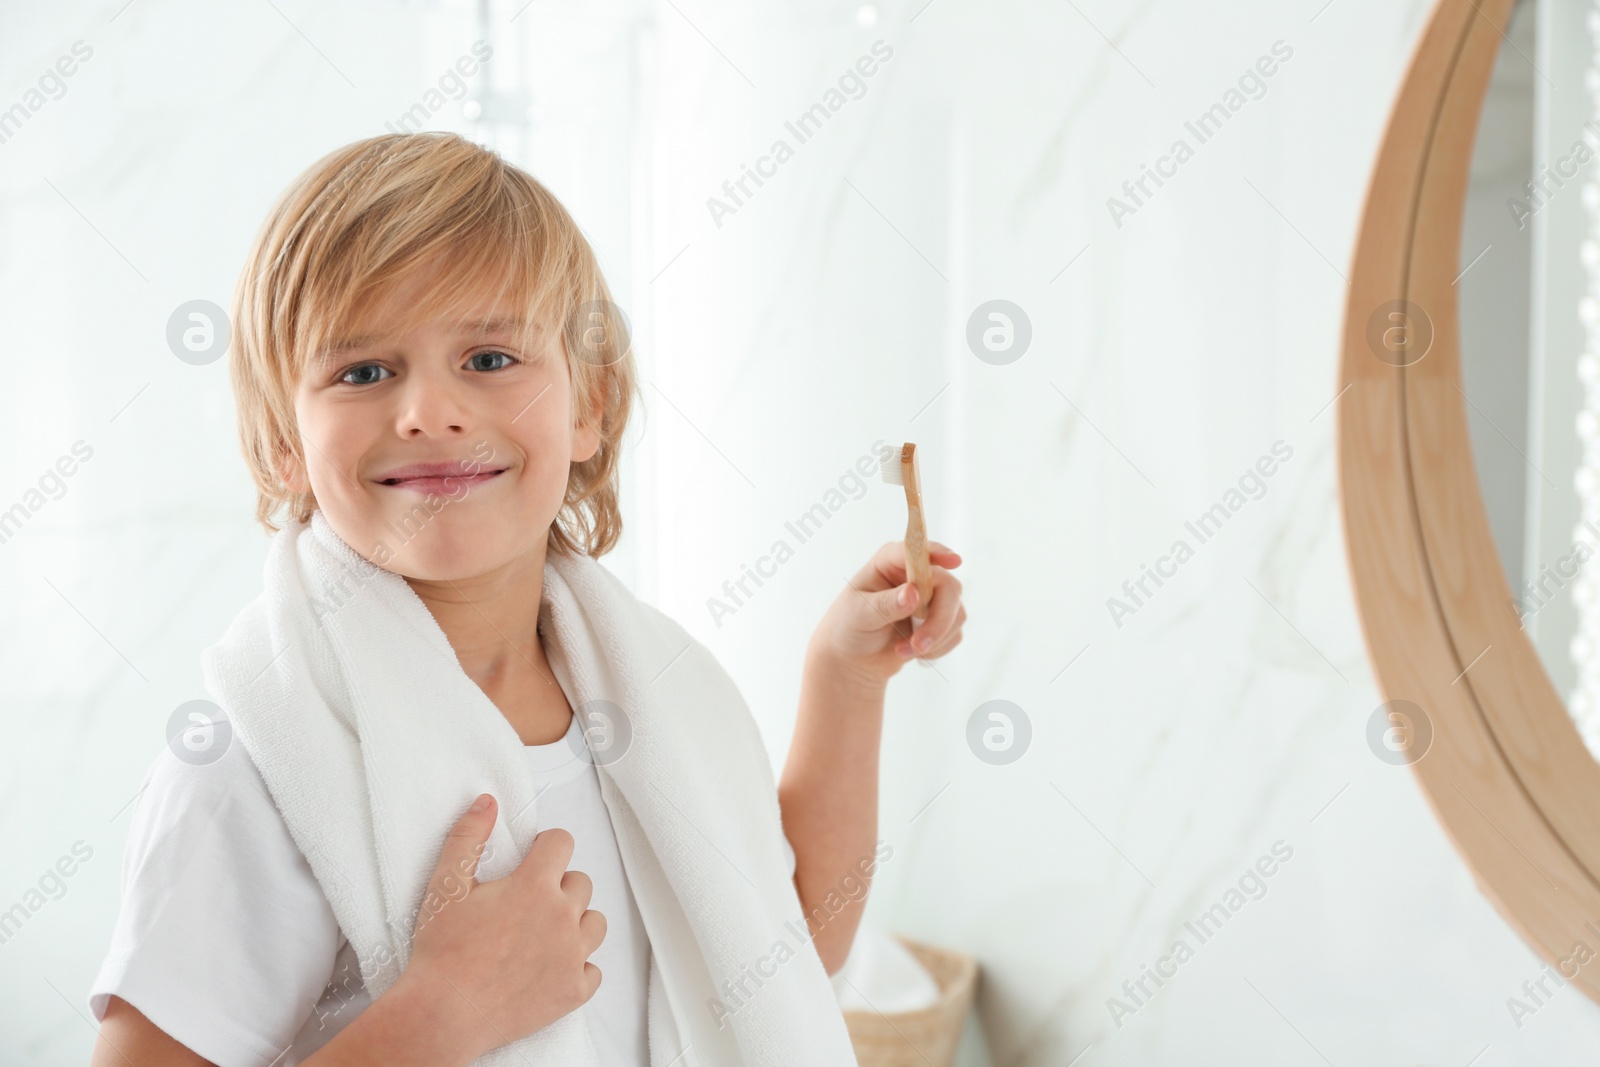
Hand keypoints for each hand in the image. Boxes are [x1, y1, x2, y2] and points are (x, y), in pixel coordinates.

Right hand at [393, 796, 605, 1059]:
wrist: (443, 1013)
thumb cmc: (442, 951)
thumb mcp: (447, 885)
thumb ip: (468, 837)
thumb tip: (487, 802)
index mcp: (534, 886)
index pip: (562, 843)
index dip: (546, 846)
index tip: (533, 858)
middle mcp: (562, 917)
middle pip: (581, 883)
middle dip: (558, 886)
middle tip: (526, 904)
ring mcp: (572, 955)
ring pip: (595, 923)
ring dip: (575, 923)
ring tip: (543, 934)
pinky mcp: (574, 991)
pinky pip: (593, 970)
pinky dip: (576, 967)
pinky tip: (550, 968)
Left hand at [810, 539, 965, 685]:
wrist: (852, 657)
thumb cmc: (848, 626)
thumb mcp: (859, 614)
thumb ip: (885, 604)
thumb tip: (913, 593)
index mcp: (891, 561)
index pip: (918, 550)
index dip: (938, 553)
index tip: (954, 561)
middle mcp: (916, 574)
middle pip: (948, 587)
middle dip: (939, 620)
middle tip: (919, 644)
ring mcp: (931, 597)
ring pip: (957, 613)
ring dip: (935, 639)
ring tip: (902, 652)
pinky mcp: (940, 620)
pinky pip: (955, 633)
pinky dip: (937, 649)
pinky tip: (912, 653)